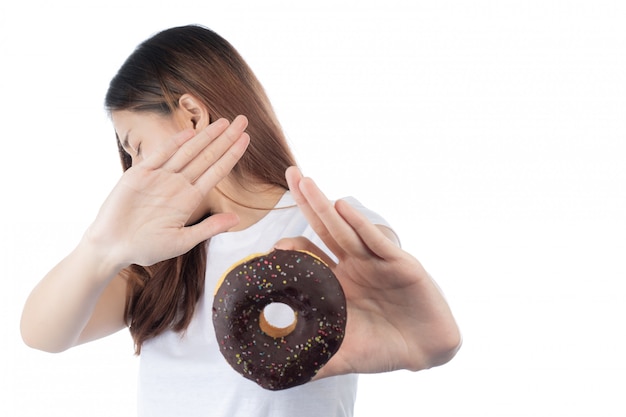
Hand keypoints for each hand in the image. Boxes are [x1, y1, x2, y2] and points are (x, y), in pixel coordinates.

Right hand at [86, 116, 249, 267]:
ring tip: (225, 122)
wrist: (112, 246)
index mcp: (190, 199)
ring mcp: (160, 177)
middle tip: (243, 120)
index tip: (247, 139)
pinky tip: (190, 133)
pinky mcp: (140, 174)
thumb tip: (237, 219)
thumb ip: (208, 228)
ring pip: (188, 151)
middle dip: (226, 138)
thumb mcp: (182, 241)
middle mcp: (178, 184)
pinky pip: (160, 155)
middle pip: (207, 156)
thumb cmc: (146, 248)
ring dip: (205, 136)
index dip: (231, 154)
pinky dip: (174, 143)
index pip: (217, 171)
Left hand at [276, 167, 460, 377]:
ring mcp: (375, 261)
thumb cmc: (382, 349)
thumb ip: (312, 360)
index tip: (271, 247)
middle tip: (290, 174)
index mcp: (335, 282)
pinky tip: (343, 208)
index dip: (290, 246)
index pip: (309, 255)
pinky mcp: (400, 263)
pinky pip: (377, 241)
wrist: (425, 350)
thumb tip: (277, 375)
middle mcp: (353, 265)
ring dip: (325, 205)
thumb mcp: (342, 355)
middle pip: (324, 229)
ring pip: (346, 229)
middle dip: (307, 202)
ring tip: (306, 182)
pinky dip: (360, 224)